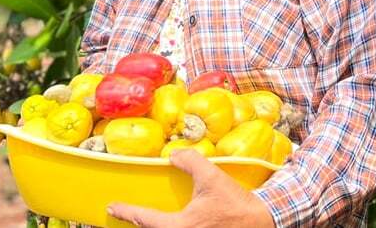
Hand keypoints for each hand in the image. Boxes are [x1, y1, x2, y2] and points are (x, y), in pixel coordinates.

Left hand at [107, 148, 276, 227]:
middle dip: (139, 224)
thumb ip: (191, 161)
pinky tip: (174, 223)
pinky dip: (169, 227)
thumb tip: (175, 154)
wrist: (262, 222)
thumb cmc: (235, 204)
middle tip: (128, 215)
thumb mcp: (212, 177)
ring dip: (155, 227)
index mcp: (180, 226)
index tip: (112, 207)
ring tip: (150, 219)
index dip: (126, 211)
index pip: (145, 218)